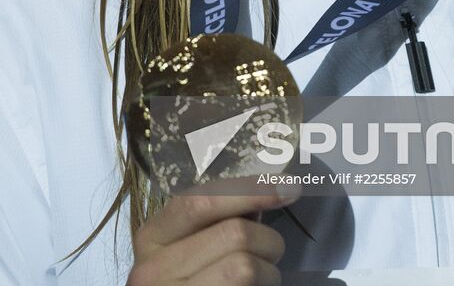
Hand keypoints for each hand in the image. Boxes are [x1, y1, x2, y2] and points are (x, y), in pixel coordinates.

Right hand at [127, 183, 297, 284]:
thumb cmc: (187, 278)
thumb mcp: (186, 246)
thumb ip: (215, 221)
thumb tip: (266, 195)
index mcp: (152, 238)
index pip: (201, 201)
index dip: (249, 189)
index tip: (290, 187)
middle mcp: (153, 271)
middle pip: (235, 233)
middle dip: (268, 239)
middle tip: (272, 250)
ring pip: (246, 267)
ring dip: (269, 271)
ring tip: (263, 276)